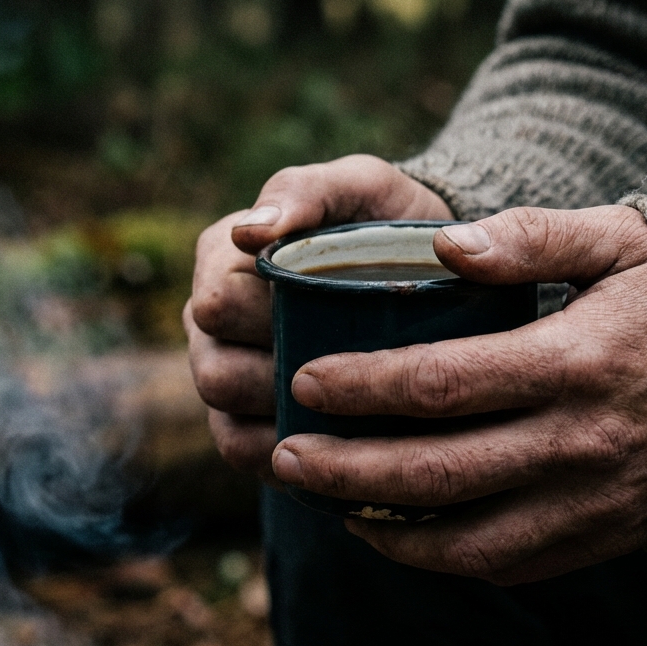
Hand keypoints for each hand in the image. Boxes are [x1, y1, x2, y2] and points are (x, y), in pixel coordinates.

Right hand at [184, 155, 452, 478]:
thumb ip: (306, 191)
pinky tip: (339, 449)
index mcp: (221, 264)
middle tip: (349, 367)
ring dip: (284, 421)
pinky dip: (290, 458)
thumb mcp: (358, 186)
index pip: (217, 306)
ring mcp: (230, 382)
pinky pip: (249, 459)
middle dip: (278, 374)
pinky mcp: (255, 429)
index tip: (330, 310)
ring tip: (346, 411)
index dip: (266, 318)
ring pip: (227, 424)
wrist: (434, 272)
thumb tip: (250, 232)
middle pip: (214, 373)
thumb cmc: (384, 221)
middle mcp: (211, 328)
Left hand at [270, 205, 646, 583]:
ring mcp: (591, 501)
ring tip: (322, 501)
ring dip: (380, 525)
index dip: (363, 386)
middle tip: (284, 455)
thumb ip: (532, 235)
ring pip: (463, 538)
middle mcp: (579, 443)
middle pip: (435, 471)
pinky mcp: (600, 537)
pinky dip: (437, 556)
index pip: (441, 382)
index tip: (305, 380)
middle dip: (344, 468)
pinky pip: (504, 564)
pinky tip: (392, 529)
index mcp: (575, 362)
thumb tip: (446, 244)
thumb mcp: (622, 240)